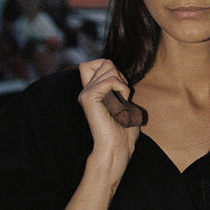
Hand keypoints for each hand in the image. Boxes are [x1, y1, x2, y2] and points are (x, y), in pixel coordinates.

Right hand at [78, 60, 140, 174]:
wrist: (117, 148)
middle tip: (123, 95)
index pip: (92, 63)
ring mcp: (86, 93)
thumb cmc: (123, 131)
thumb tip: (117, 71)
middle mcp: (86, 91)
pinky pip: (111, 80)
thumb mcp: (122, 103)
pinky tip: (123, 101)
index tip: (119, 87)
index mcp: (91, 91)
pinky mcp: (89, 98)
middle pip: (105, 62)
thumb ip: (116, 86)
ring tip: (123, 100)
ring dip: (122, 82)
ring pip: (108, 67)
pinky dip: (122, 88)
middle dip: (120, 75)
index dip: (109, 68)